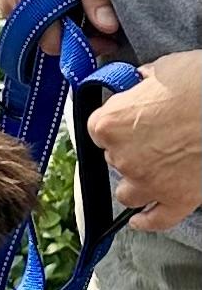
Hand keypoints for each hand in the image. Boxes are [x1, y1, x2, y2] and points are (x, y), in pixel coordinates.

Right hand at [0, 0, 118, 54]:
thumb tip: (106, 28)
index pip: (51, 42)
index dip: (80, 44)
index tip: (106, 39)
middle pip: (42, 38)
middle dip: (73, 34)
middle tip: (103, 24)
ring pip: (38, 27)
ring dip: (64, 22)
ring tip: (87, 4)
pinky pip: (32, 14)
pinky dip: (54, 11)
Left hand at [88, 51, 201, 233]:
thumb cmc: (199, 82)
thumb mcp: (165, 68)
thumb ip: (143, 83)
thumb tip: (140, 84)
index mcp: (112, 124)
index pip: (97, 128)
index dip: (115, 121)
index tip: (127, 117)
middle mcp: (124, 158)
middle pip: (114, 159)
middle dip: (129, 148)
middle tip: (153, 134)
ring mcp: (149, 183)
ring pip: (127, 193)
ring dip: (134, 183)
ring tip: (150, 170)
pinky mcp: (176, 200)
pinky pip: (154, 220)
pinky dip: (146, 221)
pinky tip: (140, 219)